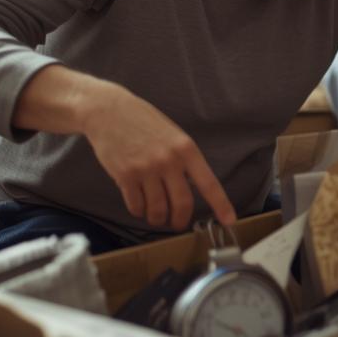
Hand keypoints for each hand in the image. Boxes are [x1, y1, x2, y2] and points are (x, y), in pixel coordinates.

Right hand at [81, 84, 236, 230]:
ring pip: (157, 209)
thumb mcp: (173, 135)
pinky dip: (139, 211)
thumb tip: (192, 185)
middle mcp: (169, 161)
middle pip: (182, 203)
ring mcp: (146, 169)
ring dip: (157, 219)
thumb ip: (184, 158)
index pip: (209, 183)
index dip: (221, 205)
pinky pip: (136, 205)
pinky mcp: (125, 176)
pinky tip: (140, 207)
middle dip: (180, 220)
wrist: (108, 111)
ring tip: (156, 217)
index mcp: (186, 149)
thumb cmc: (143, 121)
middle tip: (178, 225)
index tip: (229, 221)